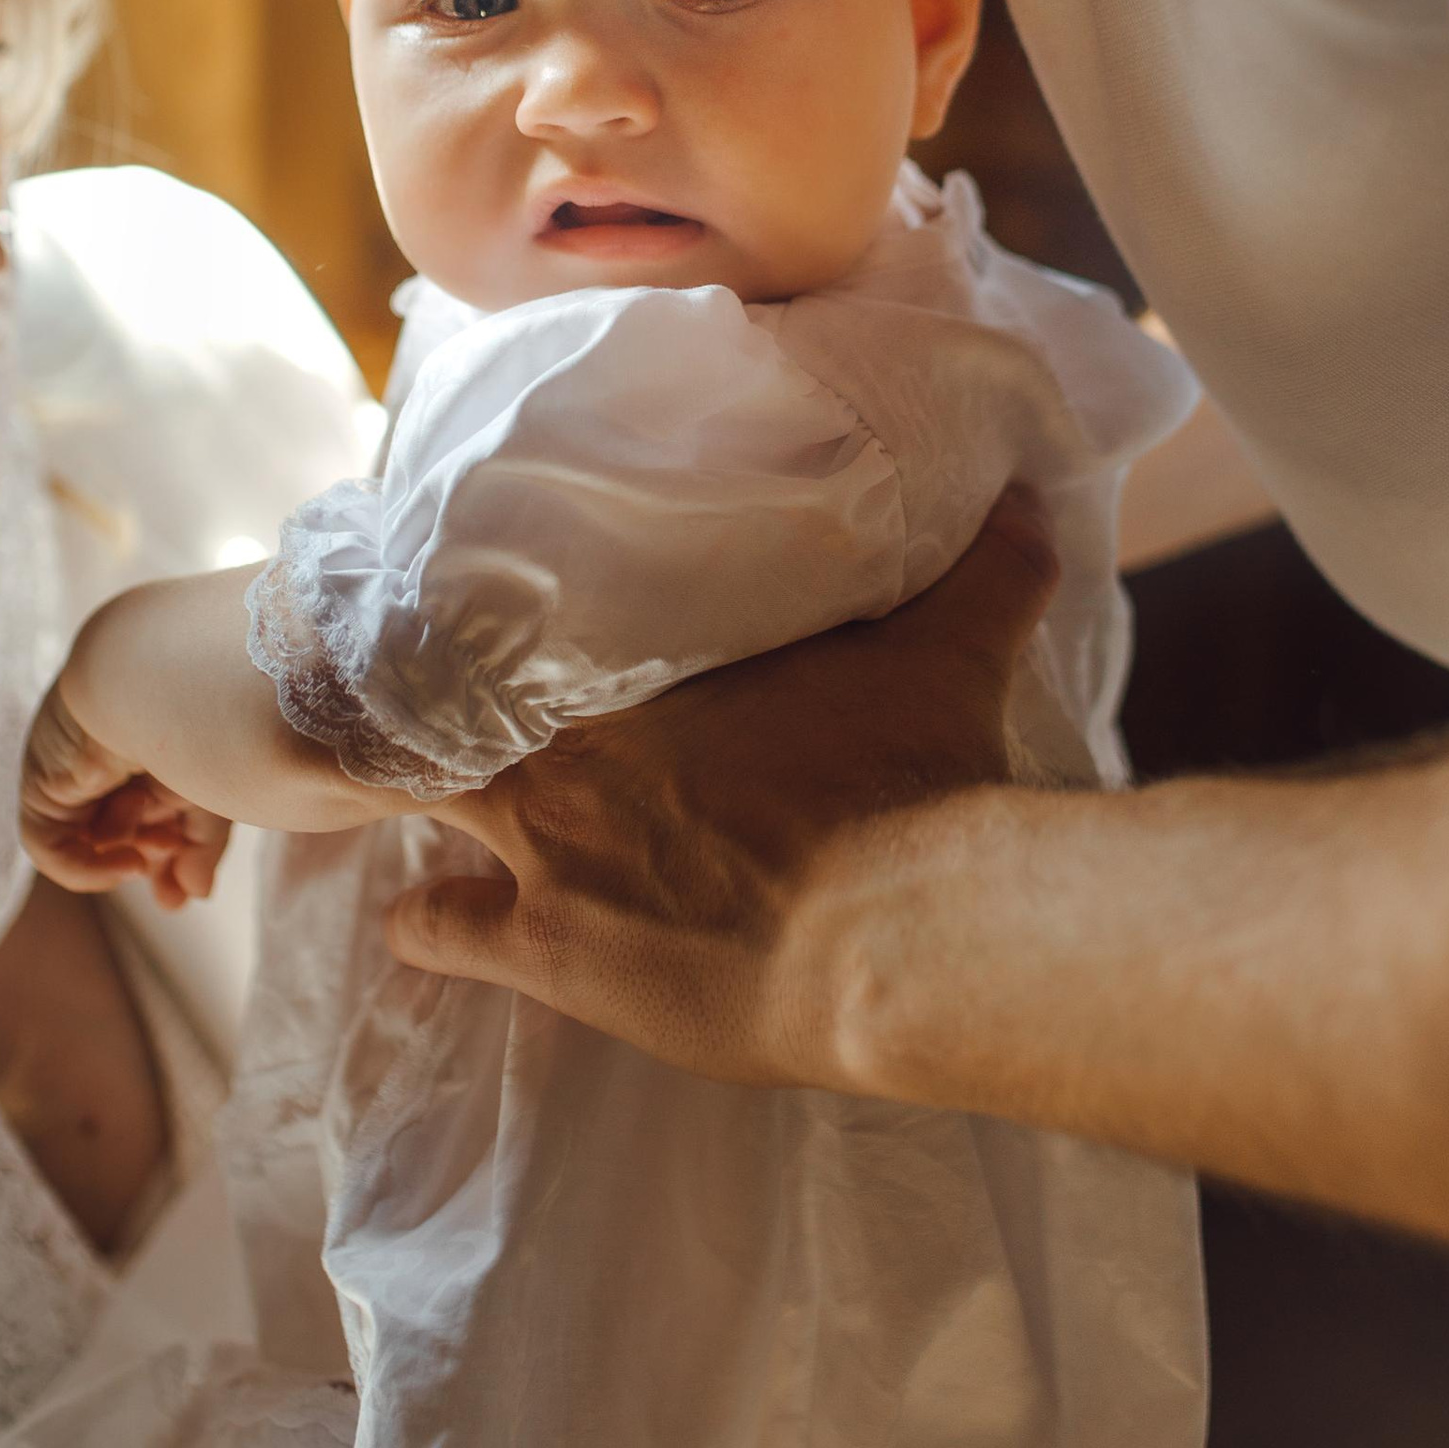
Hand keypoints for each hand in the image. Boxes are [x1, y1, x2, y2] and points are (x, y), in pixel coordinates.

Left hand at [19, 666, 232, 907]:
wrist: (159, 684)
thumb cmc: (201, 725)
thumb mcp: (213, 793)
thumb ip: (202, 846)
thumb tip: (193, 895)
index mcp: (151, 740)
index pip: (153, 806)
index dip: (169, 855)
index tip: (183, 893)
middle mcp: (107, 752)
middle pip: (121, 827)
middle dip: (150, 859)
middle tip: (172, 893)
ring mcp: (71, 768)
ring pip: (92, 835)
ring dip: (128, 847)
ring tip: (157, 840)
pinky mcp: (42, 783)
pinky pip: (50, 845)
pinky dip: (86, 867)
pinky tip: (127, 863)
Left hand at [386, 493, 1059, 1087]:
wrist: (895, 932)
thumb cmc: (914, 782)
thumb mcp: (954, 654)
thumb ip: (983, 571)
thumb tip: (1031, 494)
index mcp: (645, 660)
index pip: (524, 600)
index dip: (502, 601)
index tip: (500, 592)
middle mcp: (573, 740)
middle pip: (453, 689)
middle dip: (449, 691)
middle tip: (460, 692)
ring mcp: (545, 849)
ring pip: (423, 796)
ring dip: (425, 795)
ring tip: (425, 793)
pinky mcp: (548, 952)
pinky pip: (437, 928)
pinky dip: (425, 924)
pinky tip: (416, 921)